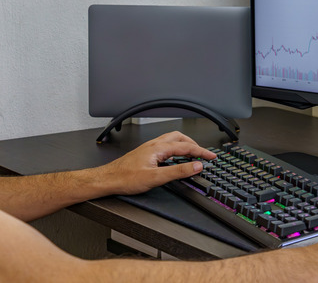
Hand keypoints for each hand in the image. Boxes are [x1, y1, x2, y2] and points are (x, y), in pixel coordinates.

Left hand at [94, 131, 216, 195]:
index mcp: (159, 148)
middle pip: (180, 138)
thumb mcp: (156, 178)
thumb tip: (196, 166)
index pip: (186, 147)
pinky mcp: (145, 153)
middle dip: (194, 145)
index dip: (201, 152)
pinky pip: (165, 146)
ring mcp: (149, 148)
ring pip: (172, 140)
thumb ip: (178, 171)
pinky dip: (175, 150)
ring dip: (185, 145)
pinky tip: (174, 159)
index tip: (211, 156)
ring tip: (192, 154)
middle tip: (203, 154)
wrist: (107, 179)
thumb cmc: (125, 178)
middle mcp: (154, 144)